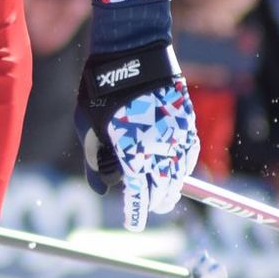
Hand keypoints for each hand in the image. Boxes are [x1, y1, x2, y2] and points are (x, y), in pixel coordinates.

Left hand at [77, 42, 199, 231]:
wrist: (132, 53)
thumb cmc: (102, 90)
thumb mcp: (88, 126)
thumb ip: (93, 160)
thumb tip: (100, 188)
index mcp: (131, 148)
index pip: (138, 192)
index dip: (136, 212)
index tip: (134, 224)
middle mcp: (158, 145)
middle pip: (163, 187)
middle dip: (156, 202)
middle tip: (151, 208)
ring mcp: (176, 132)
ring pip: (180, 172)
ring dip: (173, 188)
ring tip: (165, 196)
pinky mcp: (186, 120)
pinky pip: (190, 152)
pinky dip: (185, 166)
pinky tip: (178, 171)